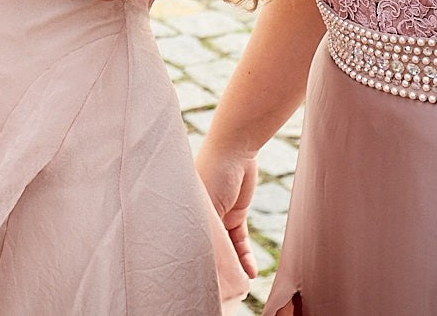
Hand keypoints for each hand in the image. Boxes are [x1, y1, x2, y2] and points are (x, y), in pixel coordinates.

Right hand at [194, 142, 259, 278]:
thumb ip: (206, 229)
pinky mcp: (236, 214)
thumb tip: (209, 259)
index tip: (195, 279)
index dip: (192, 260)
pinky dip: (246, 256)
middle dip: (213, 266)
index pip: (187, 241)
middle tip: (217, 288)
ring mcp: (218, 216)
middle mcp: (199, 215)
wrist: (236, 148)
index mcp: (186, 211)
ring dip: (232, 264)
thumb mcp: (206, 203)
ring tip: (237, 284)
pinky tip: (251, 271)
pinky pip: (240, 241)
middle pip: (207, 247)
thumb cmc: (213, 170)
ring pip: (225, 247)